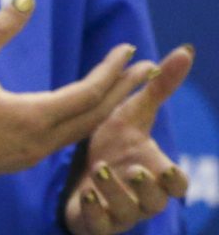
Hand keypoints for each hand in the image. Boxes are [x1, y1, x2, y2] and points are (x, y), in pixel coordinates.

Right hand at [0, 0, 153, 183]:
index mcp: (32, 115)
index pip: (87, 93)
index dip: (111, 70)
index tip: (127, 49)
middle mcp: (42, 140)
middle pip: (96, 114)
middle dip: (122, 89)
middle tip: (145, 67)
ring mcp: (35, 154)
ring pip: (84, 130)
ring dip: (107, 106)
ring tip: (122, 87)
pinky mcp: (25, 159)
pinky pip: (68, 139)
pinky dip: (86, 120)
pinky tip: (87, 109)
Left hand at [65, 44, 194, 234]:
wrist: (82, 180)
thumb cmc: (114, 146)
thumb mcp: (132, 115)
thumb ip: (158, 87)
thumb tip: (185, 50)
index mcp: (155, 172)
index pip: (177, 183)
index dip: (175, 178)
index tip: (168, 166)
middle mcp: (143, 197)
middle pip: (156, 201)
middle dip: (147, 186)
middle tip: (133, 168)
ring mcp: (119, 213)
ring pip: (125, 212)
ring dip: (115, 192)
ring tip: (100, 170)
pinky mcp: (95, 224)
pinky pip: (97, 224)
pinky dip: (93, 212)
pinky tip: (85, 197)